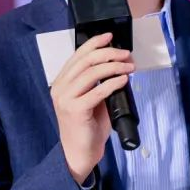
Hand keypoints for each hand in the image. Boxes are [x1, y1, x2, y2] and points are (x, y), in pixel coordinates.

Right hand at [49, 32, 133, 183]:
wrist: (79, 153)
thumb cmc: (87, 126)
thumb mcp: (91, 98)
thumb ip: (98, 82)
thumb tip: (118, 64)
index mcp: (62, 82)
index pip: (77, 55)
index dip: (94, 43)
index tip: (110, 36)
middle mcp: (60, 88)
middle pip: (85, 61)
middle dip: (108, 53)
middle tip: (126, 54)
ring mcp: (65, 99)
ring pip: (91, 73)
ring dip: (114, 66)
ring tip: (129, 66)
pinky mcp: (75, 110)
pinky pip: (97, 91)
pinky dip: (113, 83)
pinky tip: (123, 80)